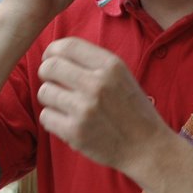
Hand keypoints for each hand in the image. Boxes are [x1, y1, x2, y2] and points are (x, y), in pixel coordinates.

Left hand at [36, 37, 172, 178]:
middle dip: (47, 74)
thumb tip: (53, 53)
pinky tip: (68, 122)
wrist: (147, 147)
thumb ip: (92, 63)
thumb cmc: (131, 110)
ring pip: (44, 92)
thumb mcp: (121, 76)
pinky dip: (53, 120)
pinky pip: (45, 116)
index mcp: (111, 66)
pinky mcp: (75, 132)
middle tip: (55, 83)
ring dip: (50, 98)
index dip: (52, 51)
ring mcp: (85, 108)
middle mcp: (97, 84)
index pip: (67, 45)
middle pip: (50, 67)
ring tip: (67, 105)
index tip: (50, 59)